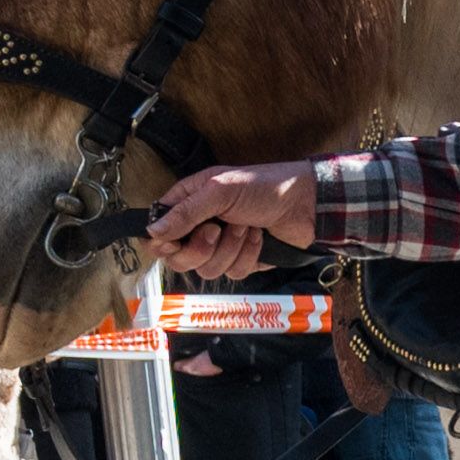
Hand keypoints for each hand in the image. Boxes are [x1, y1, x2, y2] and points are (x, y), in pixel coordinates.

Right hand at [147, 162, 318, 279]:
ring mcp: (222, 246)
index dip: (163, 243)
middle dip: (201, 249)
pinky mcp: (243, 260)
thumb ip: (185, 212)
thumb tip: (153, 232)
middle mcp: (201, 226)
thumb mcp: (220, 191)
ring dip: (230, 249)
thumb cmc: (264, 187)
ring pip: (207, 270)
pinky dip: (248, 256)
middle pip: (180, 259)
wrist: (306, 204)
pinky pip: (233, 273)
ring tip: (246, 226)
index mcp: (189, 204)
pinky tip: (259, 237)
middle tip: (218, 230)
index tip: (175, 243)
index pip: (159, 233)